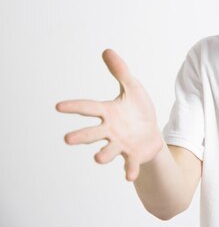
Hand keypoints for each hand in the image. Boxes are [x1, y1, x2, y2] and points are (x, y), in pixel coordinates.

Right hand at [56, 49, 163, 180]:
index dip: (74, 107)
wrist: (152, 133)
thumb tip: (107, 50)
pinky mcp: (133, 155)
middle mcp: (110, 130)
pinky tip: (129, 175)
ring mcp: (121, 144)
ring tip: (97, 158)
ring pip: (108, 150)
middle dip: (81, 136)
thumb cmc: (138, 109)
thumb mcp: (133, 87)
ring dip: (103, 154)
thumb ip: (120, 71)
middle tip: (67, 139)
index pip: (88, 107)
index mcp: (108, 112)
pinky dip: (129, 169)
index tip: (58, 106)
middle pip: (92, 133)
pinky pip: (130, 163)